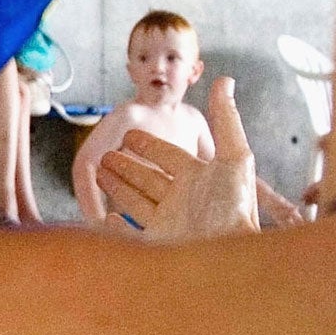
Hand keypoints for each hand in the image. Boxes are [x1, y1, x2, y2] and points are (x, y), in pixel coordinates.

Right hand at [96, 77, 261, 241]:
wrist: (228, 254)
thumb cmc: (235, 206)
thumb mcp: (234, 157)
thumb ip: (226, 119)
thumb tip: (225, 80)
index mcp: (198, 179)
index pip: (168, 157)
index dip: (149, 146)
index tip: (128, 135)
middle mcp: (181, 201)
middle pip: (147, 178)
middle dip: (127, 166)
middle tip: (107, 155)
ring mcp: (168, 223)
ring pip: (135, 200)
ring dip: (118, 186)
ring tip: (101, 172)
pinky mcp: (156, 245)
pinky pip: (130, 235)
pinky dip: (116, 227)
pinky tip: (106, 215)